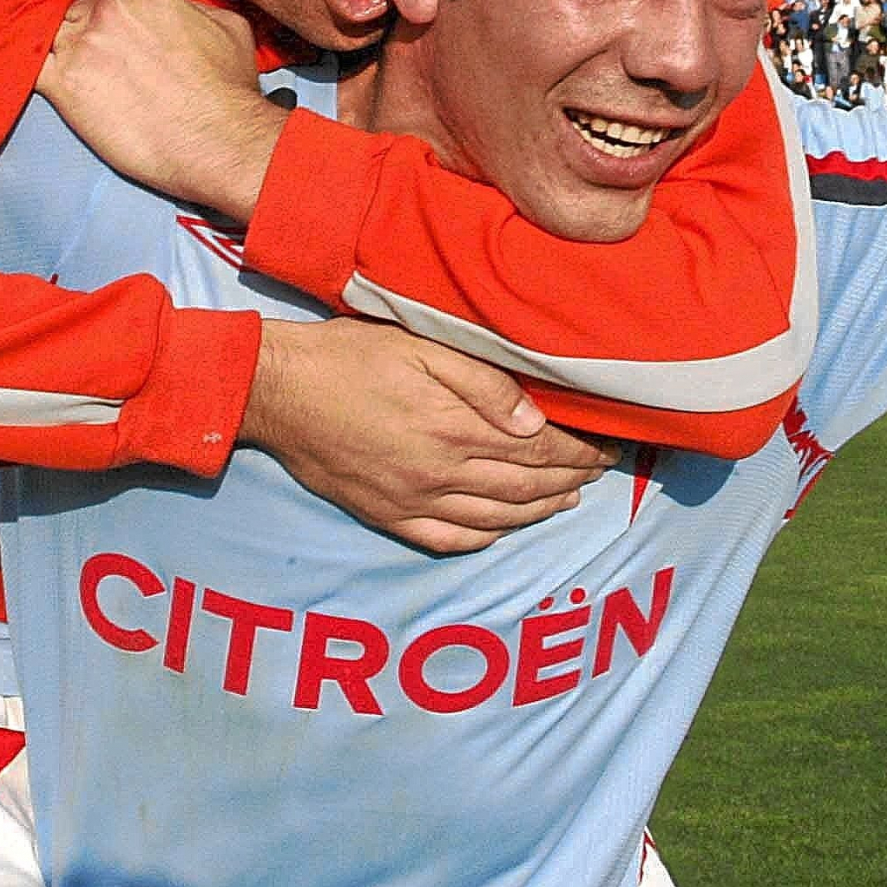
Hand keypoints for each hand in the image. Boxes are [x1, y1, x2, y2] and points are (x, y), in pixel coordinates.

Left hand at [36, 0, 284, 218]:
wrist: (217, 141)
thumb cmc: (228, 93)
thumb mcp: (229, 28)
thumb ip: (194, 9)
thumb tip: (181, 12)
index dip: (120, 25)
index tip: (127, 46)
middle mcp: (109, 10)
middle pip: (81, 14)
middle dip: (91, 38)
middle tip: (109, 69)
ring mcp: (83, 45)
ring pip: (53, 36)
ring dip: (63, 55)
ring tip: (79, 79)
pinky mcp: (64, 84)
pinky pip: (29, 65)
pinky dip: (30, 69)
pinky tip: (42, 82)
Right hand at [243, 318, 616, 553]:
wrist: (278, 392)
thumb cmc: (348, 357)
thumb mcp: (419, 346)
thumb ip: (481, 383)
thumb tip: (534, 420)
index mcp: (453, 428)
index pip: (538, 448)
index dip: (579, 449)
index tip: (608, 443)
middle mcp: (439, 474)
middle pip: (525, 486)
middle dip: (571, 478)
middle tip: (600, 469)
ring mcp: (413, 501)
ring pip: (496, 517)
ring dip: (540, 510)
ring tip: (569, 498)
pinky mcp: (387, 515)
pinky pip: (449, 539)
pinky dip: (486, 537)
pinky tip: (504, 528)